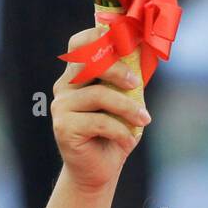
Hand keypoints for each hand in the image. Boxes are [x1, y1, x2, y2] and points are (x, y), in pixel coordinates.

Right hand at [50, 27, 150, 196]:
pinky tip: (129, 141)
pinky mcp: (64, 127)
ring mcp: (61, 106)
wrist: (100, 170)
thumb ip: (130, 78)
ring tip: (144, 119)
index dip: (99, 37)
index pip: (80, 44)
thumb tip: (147, 49)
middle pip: (88, 63)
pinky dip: (120, 131)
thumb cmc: (115, 133)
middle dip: (117, 69)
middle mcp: (64, 87)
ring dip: (128, 108)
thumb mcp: (126, 101)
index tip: (125, 43)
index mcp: (77, 75)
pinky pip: (98, 121)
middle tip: (137, 84)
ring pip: (98, 95)